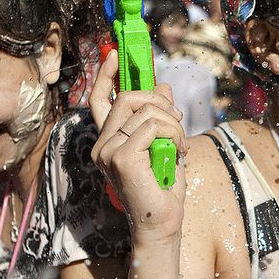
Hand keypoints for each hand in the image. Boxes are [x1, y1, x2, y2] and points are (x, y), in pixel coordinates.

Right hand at [88, 50, 187, 242]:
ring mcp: (108, 151)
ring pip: (145, 110)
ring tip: (180, 145)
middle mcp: (102, 144)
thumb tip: (163, 86)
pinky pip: (153, 126)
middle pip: (128, 96)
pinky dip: (173, 134)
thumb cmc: (163, 188)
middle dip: (160, 100)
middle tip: (177, 121)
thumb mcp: (165, 144)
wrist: (162, 223)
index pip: (98, 100)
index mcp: (108, 140)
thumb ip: (160, 116)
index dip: (105, 75)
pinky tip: (177, 152)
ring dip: (173, 124)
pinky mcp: (121, 157)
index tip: (115, 54)